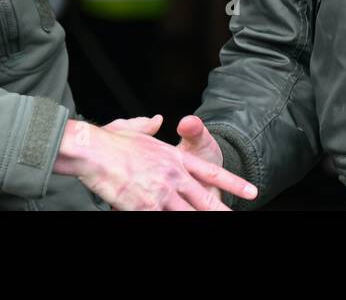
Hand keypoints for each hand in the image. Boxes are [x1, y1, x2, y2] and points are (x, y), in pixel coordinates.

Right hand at [54, 116, 256, 210]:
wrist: (95, 150)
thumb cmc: (111, 141)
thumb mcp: (134, 128)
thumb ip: (148, 126)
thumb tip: (157, 120)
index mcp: (174, 157)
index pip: (211, 172)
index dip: (233, 183)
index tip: (251, 191)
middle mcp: (173, 175)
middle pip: (205, 199)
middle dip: (222, 210)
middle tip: (235, 216)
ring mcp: (161, 192)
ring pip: (188, 214)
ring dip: (198, 218)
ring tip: (213, 224)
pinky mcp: (146, 206)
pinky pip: (162, 219)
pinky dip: (168, 221)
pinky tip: (170, 221)